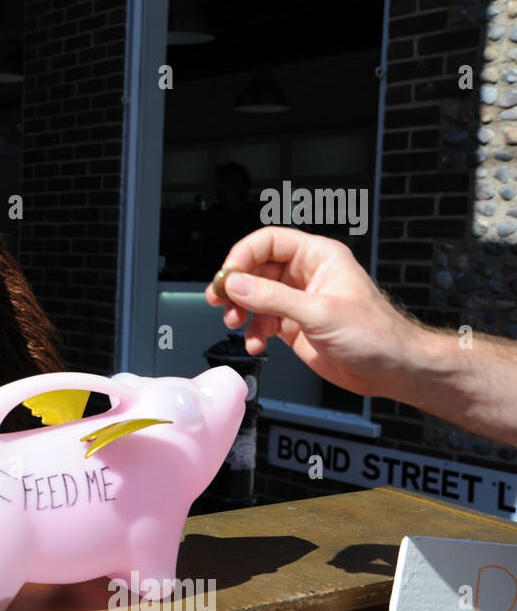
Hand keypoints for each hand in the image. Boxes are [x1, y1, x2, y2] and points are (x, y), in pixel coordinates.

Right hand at [203, 226, 424, 398]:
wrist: (391, 369)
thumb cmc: (375, 334)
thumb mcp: (319, 312)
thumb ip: (273, 298)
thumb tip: (236, 284)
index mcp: (318, 257)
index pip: (269, 241)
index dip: (244, 255)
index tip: (228, 277)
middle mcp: (305, 275)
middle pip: (256, 268)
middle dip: (236, 286)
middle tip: (219, 301)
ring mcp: (298, 300)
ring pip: (254, 296)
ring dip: (240, 310)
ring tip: (235, 323)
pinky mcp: (293, 325)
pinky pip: (261, 321)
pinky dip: (253, 333)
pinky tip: (256, 344)